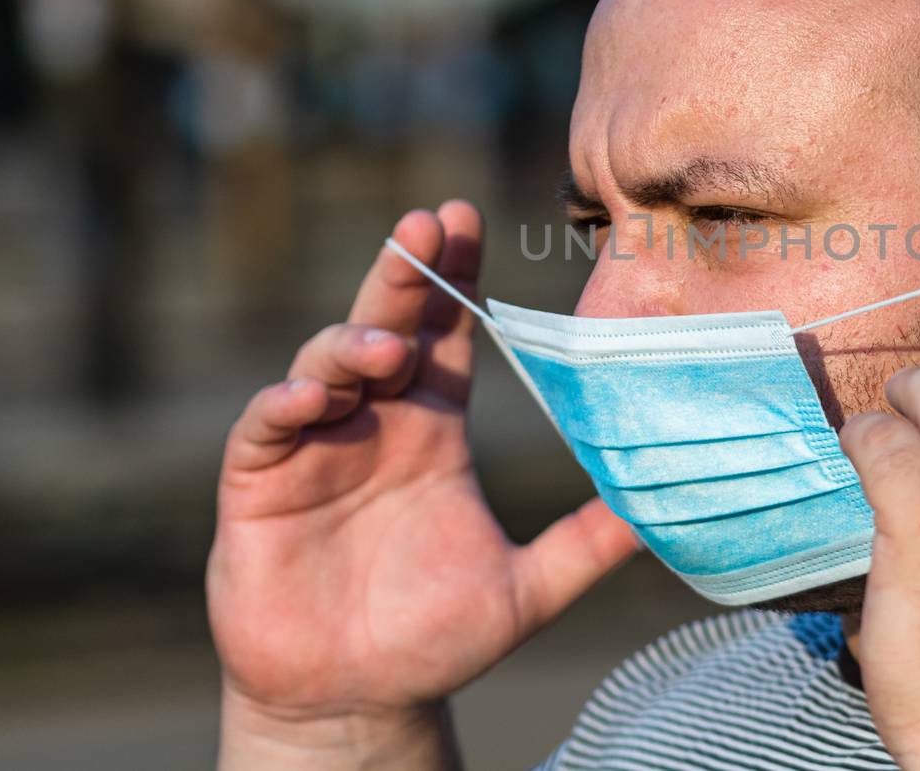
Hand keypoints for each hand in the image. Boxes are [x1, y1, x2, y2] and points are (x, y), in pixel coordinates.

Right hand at [207, 201, 640, 766]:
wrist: (357, 700)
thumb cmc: (435, 639)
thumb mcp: (527, 589)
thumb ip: (586, 544)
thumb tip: (659, 511)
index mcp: (434, 428)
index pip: (447, 334)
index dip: (454, 278)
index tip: (467, 220)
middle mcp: (375, 422)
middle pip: (388, 324)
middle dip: (403, 272)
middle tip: (426, 223)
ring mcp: (314, 447)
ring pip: (325, 363)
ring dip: (354, 342)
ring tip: (390, 345)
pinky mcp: (259, 486)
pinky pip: (264, 428)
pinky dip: (285, 404)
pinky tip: (311, 397)